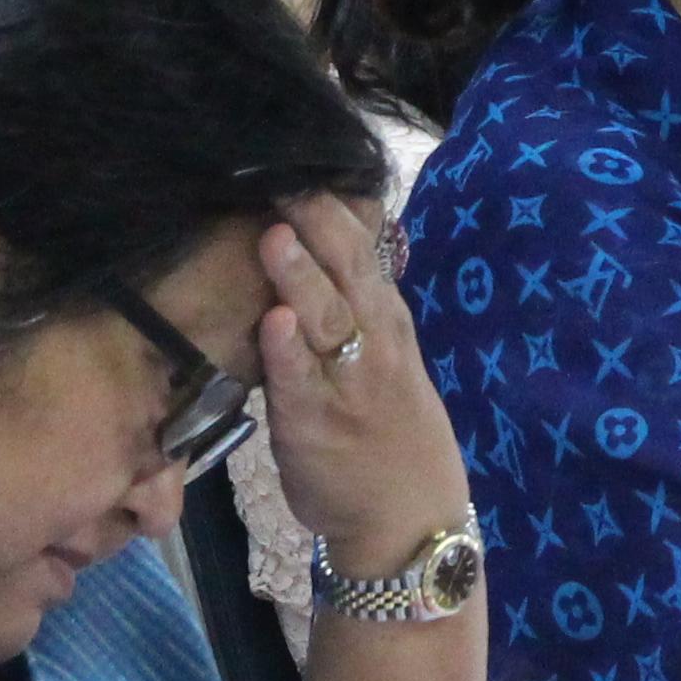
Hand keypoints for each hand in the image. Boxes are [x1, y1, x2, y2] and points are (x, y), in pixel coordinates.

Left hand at [247, 189, 468, 573]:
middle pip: (348, 271)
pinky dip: (287, 354)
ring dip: (300, 277)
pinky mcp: (316, 426)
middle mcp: (374, 343)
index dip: (335, 207)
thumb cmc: (389, 434)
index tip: (303, 163)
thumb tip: (320, 251)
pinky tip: (272, 323)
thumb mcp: (385, 360)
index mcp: (388, 322)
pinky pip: (299, 383)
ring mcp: (348, 384)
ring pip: (326, 319)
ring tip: (275, 236)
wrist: (408, 516)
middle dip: (317, 223)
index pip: (366, 250)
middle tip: (283, 177)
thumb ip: (355, 311)